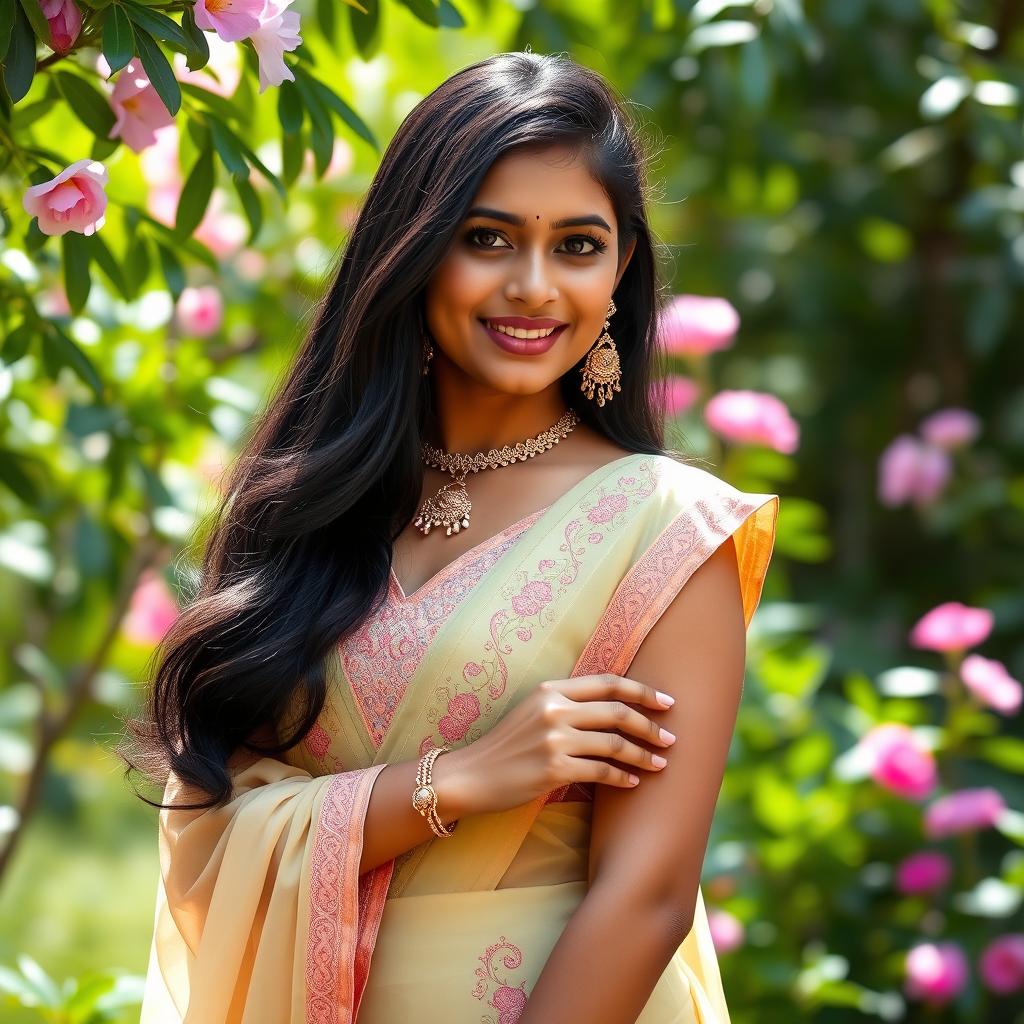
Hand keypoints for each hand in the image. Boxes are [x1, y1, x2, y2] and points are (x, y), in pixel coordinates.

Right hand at [440, 673, 677, 816]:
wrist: (471, 775)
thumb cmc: (506, 745)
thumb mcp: (532, 710)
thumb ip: (566, 703)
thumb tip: (612, 705)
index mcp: (550, 689)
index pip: (608, 682)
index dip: (642, 690)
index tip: (667, 702)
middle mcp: (554, 709)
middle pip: (617, 711)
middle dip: (650, 725)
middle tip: (671, 738)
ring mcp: (554, 740)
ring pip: (614, 744)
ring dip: (643, 755)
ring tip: (660, 764)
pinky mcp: (553, 770)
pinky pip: (601, 772)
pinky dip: (622, 778)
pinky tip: (633, 783)